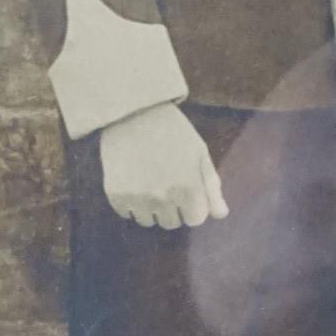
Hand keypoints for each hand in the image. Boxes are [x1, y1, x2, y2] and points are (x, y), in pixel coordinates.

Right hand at [99, 104, 227, 229]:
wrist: (134, 112)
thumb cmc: (173, 132)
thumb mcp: (200, 154)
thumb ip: (211, 187)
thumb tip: (220, 215)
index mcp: (188, 188)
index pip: (195, 219)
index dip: (193, 204)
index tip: (187, 188)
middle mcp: (163, 197)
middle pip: (172, 223)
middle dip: (173, 207)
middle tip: (167, 180)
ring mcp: (137, 198)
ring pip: (148, 221)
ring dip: (151, 207)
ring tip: (149, 180)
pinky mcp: (115, 194)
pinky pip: (127, 213)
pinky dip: (131, 203)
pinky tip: (133, 180)